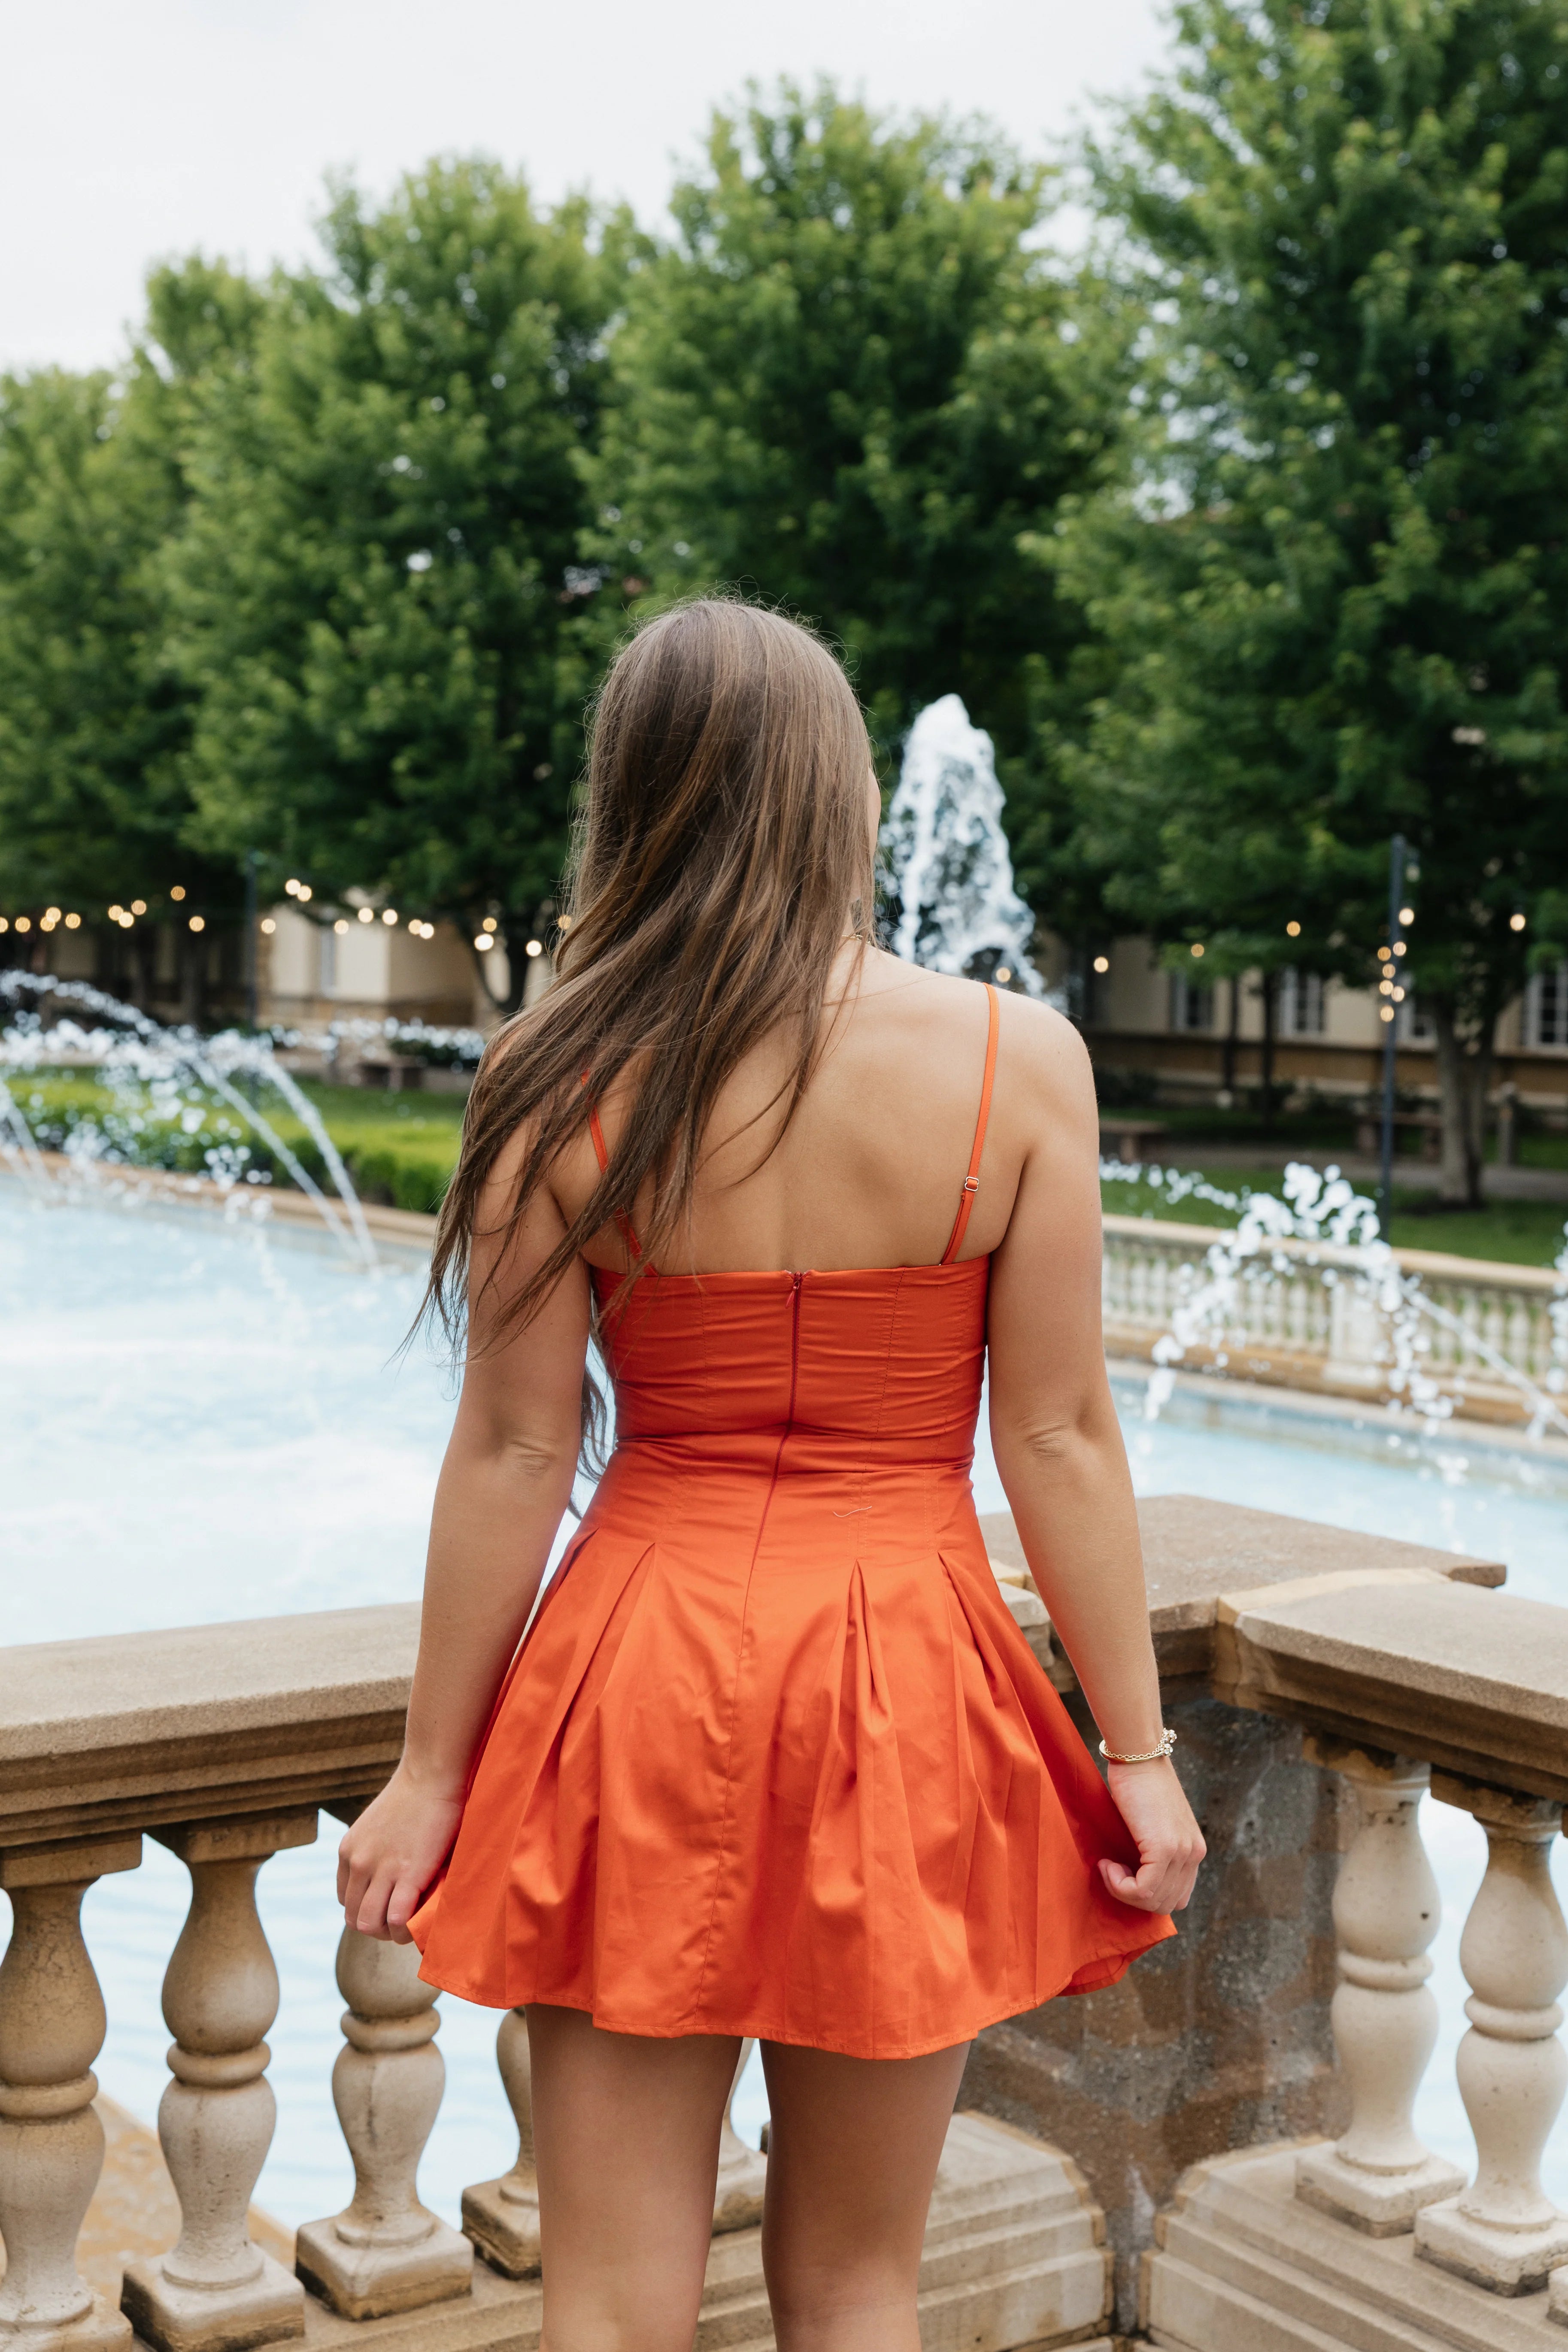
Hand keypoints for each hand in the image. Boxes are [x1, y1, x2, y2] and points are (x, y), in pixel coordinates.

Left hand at [337, 1764, 463, 1943]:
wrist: (431, 1775)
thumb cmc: (414, 1796)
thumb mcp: (377, 1825)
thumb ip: (375, 1850)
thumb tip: (389, 1872)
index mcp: (348, 1851)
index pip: (345, 1899)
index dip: (366, 1909)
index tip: (387, 1908)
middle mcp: (357, 1862)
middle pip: (353, 1917)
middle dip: (375, 1928)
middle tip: (400, 1925)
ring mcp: (380, 1869)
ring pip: (369, 1924)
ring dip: (388, 1934)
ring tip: (409, 1929)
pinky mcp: (407, 1874)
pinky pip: (396, 1919)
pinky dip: (406, 1931)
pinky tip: (419, 1926)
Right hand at [1099, 1757, 1204, 1913]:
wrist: (1137, 1754)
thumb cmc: (1136, 1782)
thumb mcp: (1153, 1823)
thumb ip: (1154, 1849)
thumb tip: (1133, 1876)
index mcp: (1194, 1850)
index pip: (1177, 1897)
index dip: (1146, 1895)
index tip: (1123, 1872)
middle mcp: (1194, 1853)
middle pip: (1167, 1905)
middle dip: (1134, 1898)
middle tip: (1112, 1871)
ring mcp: (1182, 1852)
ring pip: (1154, 1901)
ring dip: (1123, 1891)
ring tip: (1108, 1865)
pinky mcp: (1164, 1848)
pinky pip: (1142, 1889)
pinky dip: (1119, 1885)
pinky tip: (1107, 1864)